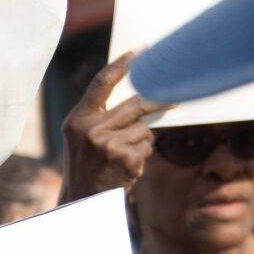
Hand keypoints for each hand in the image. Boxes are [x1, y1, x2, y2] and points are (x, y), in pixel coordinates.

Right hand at [60, 51, 171, 203]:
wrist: (81, 203)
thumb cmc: (87, 166)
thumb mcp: (84, 137)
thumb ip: (103, 115)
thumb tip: (141, 93)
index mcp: (78, 119)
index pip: (102, 82)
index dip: (123, 63)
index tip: (142, 50)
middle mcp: (91, 129)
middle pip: (135, 103)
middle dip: (158, 100)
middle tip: (175, 98)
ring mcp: (108, 144)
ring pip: (144, 129)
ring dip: (142, 141)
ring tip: (123, 156)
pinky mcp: (124, 159)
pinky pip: (146, 147)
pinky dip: (142, 156)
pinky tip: (126, 168)